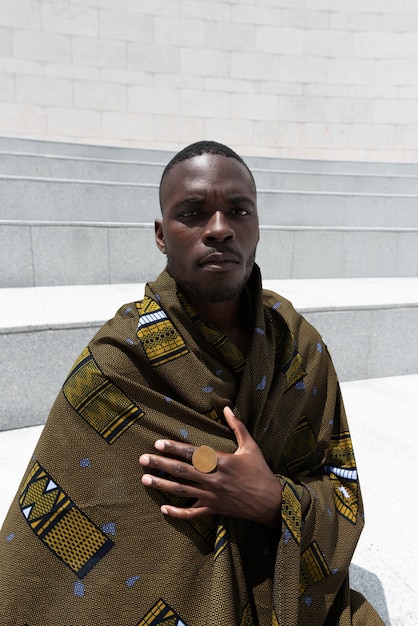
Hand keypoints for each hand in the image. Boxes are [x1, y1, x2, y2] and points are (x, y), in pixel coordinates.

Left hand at [139, 407, 281, 527]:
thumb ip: (238, 426)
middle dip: (160, 464)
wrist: (271, 501)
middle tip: (142, 459)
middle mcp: (213, 479)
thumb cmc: (261, 471)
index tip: (157, 443)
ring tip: (144, 479)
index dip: (173, 448)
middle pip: (181, 471)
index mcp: (221, 461)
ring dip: (162, 484)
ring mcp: (212, 496)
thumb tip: (227, 408)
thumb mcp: (251, 446)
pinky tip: (163, 508)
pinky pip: (192, 513)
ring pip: (181, 490)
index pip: (192, 453)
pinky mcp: (214, 509)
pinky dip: (177, 512)